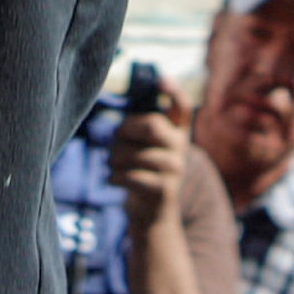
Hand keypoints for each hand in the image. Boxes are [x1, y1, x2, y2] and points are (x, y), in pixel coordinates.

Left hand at [109, 92, 200, 228]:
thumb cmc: (141, 172)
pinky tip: (113, 179)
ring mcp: (175, 169)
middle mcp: (181, 148)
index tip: (160, 79)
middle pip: (152, 124)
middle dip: (125, 130)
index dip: (173, 90)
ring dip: (114, 158)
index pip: (182, 106)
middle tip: (114, 140)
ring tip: (111, 164)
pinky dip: (115, 177)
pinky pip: (130, 175)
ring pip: (135, 153)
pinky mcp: (164, 190)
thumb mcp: (145, 148)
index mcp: (177, 133)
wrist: (152, 215)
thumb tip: (122, 121)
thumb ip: (139, 129)